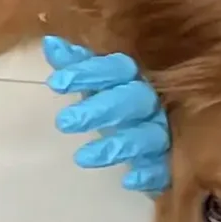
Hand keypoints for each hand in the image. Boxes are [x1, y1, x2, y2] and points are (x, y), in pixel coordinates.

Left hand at [43, 36, 169, 193]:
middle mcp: (153, 101)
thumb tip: (50, 42)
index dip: (89, 73)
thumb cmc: (120, 104)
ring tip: (82, 157)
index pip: (116, 67)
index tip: (56, 83)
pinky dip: (150, 173)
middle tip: (63, 122)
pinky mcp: (170, 162)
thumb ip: (77, 65)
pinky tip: (130, 179)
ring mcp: (165, 131)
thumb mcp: (98, 84)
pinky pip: (165, 167)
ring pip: (149, 134)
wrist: (165, 136)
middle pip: (132, 99)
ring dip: (119, 145)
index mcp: (135, 77)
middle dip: (99, 110)